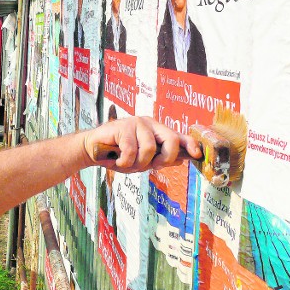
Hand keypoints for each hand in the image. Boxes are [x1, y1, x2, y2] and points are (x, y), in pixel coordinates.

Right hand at [82, 116, 201, 171]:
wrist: (92, 149)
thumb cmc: (118, 153)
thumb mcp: (141, 159)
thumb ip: (159, 158)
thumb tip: (181, 160)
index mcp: (157, 131)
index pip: (179, 136)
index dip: (190, 145)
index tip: (197, 155)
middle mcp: (150, 124)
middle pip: (170, 140)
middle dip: (164, 159)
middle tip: (152, 166)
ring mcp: (137, 123)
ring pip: (149, 149)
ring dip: (137, 163)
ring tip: (127, 163)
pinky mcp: (123, 126)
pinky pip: (131, 150)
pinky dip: (124, 161)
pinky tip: (118, 160)